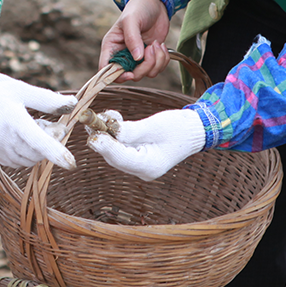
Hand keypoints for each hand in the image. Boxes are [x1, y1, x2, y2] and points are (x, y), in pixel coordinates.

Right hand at [0, 67, 76, 168]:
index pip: (37, 140)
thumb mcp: (22, 89)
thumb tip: (72, 103)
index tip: (70, 163)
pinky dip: (23, 153)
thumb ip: (48, 100)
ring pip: (26, 159)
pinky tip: (20, 137)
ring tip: (33, 128)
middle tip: (51, 125)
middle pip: (36, 152)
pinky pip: (14, 161)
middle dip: (49, 143)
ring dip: (37, 150)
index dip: (55, 152)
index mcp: (13, 118)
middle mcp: (2, 137)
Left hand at [87, 108, 205, 180]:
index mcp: (150, 166)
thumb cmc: (179, 127)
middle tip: (90, 119)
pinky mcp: (137, 157)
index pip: (121, 158)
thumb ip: (130, 131)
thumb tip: (109, 131)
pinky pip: (120, 147)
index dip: (105, 145)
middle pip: (114, 155)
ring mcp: (139, 165)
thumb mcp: (154, 126)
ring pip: (115, 150)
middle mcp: (142, 170)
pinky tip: (113, 118)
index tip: (93, 134)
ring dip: (107, 133)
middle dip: (102, 137)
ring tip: (101, 116)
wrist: (194, 130)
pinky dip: (115, 134)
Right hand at [99, 0, 171, 81]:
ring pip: (146, 74)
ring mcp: (138, 58)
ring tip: (156, 44)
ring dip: (156, 61)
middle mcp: (123, 55)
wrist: (155, 4)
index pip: (106, 69)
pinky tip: (161, 45)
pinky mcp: (150, 58)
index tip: (130, 73)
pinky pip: (157, 69)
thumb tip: (137, 58)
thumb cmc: (138, 9)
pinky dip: (163, 60)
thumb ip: (132, 38)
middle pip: (131, 75)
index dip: (117, 76)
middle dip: (144, 66)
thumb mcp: (131, 19)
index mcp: (111, 47)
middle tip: (151, 48)